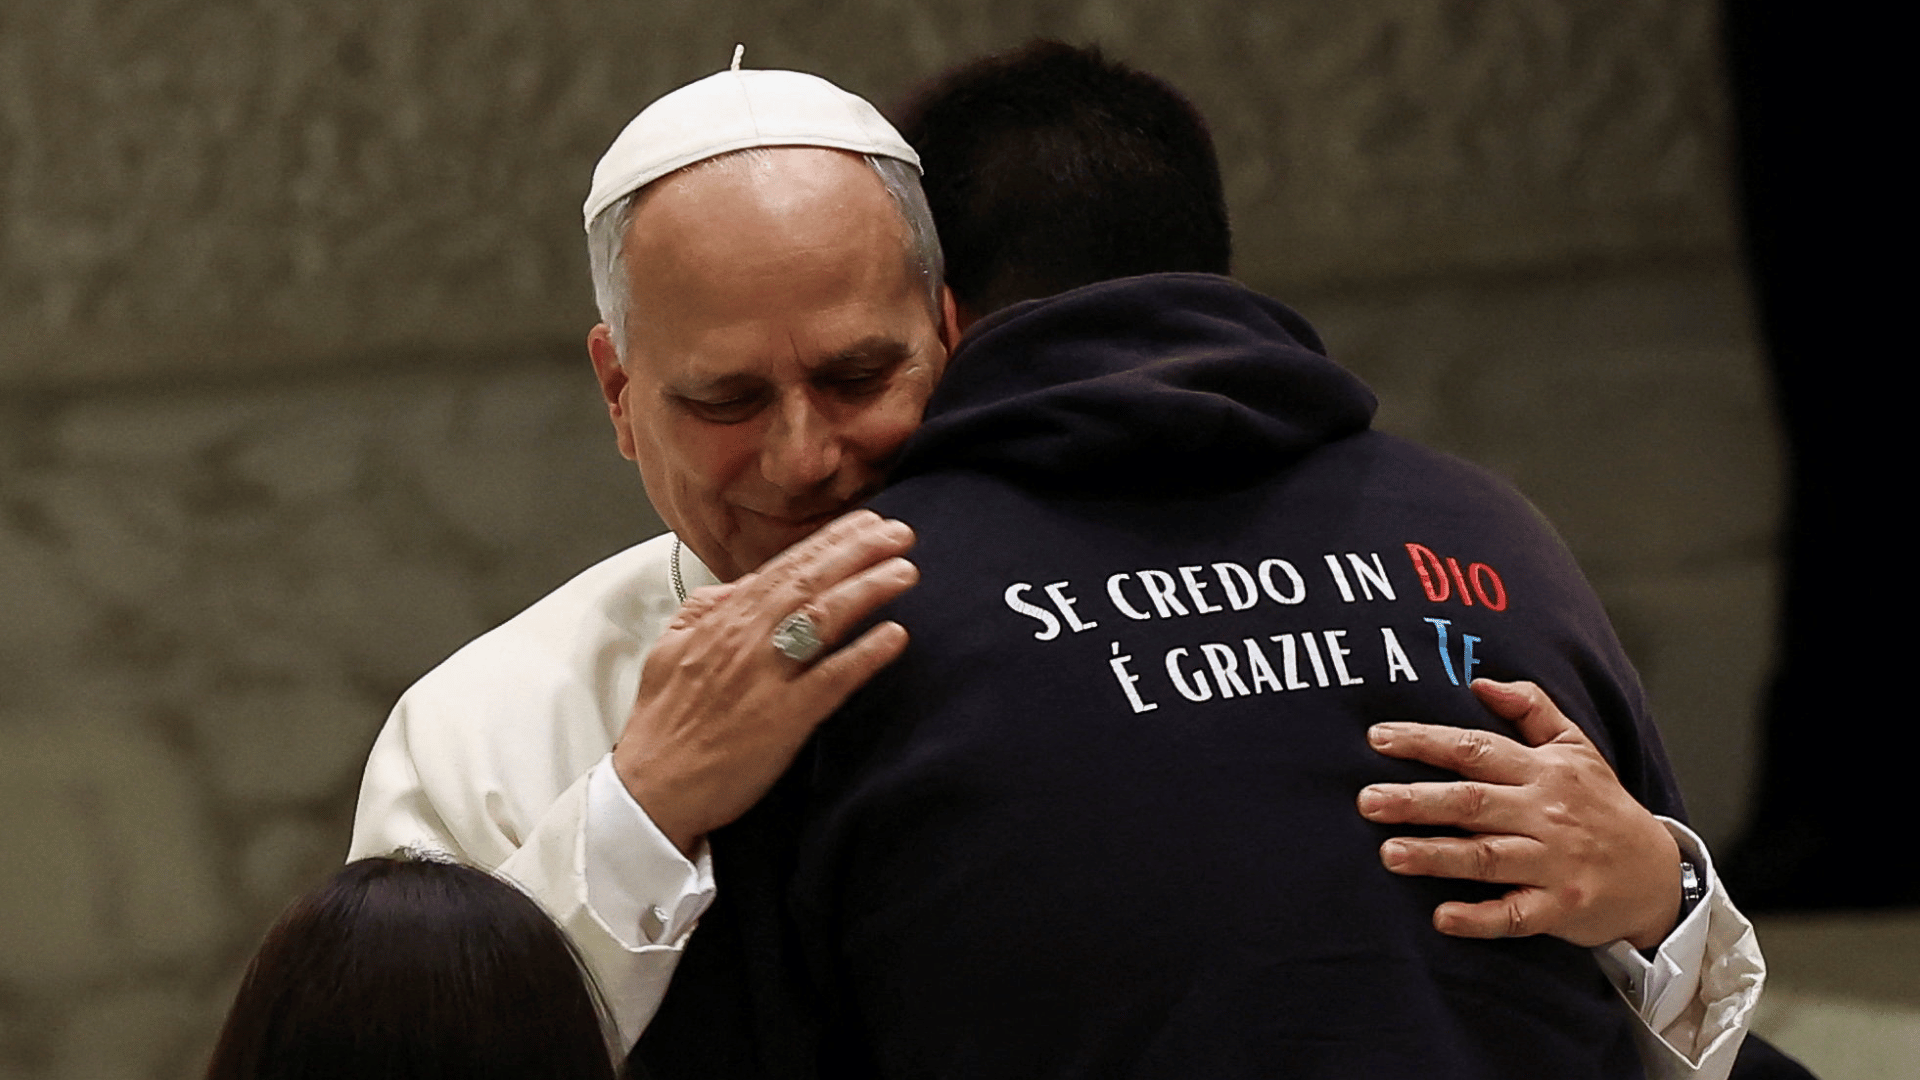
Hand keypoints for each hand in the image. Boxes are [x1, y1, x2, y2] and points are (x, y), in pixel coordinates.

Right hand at [613, 510, 918, 854]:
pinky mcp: (781, 720)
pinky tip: (896, 636)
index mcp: (721, 620)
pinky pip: (831, 679)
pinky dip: (864, 654)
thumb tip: (738, 585)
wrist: (650, 790)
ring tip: (905, 570)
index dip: (830, 540)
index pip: (784, 566)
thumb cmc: (663, 725)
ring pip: (823, 617)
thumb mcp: (669, 649)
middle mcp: (744, 639)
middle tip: (900, 533)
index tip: (866, 522)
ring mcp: (764, 677)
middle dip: (859, 550)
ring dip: (868, 589)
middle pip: (810, 580)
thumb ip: (704, 609)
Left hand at [1356, 678, 1681, 949]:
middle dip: (1418, 800)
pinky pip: (1515, 915)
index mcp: (1543, 771)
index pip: (1476, 750)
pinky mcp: (1560, 908)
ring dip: (1437, 856)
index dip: (1426, 742)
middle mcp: (1545, 814)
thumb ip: (1531, 708)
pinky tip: (1442, 917)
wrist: (1658, 873)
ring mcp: (1553, 864)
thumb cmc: (1602, 805)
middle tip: (1367, 800)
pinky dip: (1479, 918)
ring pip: (1488, 858)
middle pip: (1473, 802)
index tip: (1377, 738)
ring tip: (1388, 853)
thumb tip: (1480, 681)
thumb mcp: (1576, 747)